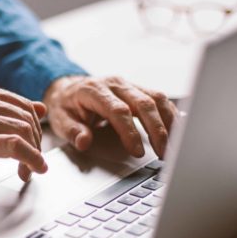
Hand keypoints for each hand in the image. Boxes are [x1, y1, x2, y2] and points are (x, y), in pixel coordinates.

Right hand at [0, 80, 47, 197]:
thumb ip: (2, 111)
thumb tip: (40, 108)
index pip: (21, 104)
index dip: (35, 127)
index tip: (35, 145)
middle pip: (24, 118)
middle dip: (35, 143)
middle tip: (34, 162)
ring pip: (22, 130)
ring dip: (33, 154)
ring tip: (29, 170)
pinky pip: (13, 146)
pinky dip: (30, 158)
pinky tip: (34, 168)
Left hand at [43, 75, 177, 157]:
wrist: (68, 89)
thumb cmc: (66, 106)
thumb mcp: (60, 120)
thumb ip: (72, 131)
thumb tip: (83, 142)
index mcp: (94, 90)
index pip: (118, 110)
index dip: (130, 131)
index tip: (137, 151)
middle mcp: (115, 84)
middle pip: (143, 103)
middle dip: (156, 130)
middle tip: (163, 153)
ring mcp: (129, 85)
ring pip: (156, 98)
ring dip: (168, 122)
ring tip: (174, 146)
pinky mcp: (138, 89)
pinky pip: (159, 99)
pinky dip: (170, 115)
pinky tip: (176, 131)